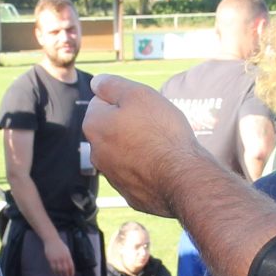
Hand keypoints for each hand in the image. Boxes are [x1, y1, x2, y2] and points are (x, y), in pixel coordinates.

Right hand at [42, 235, 76, 275]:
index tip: (71, 275)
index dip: (72, 272)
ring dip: (60, 274)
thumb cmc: (60, 245)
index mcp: (68, 256)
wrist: (52, 240)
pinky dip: (55, 272)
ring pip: (59, 270)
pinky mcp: (51, 259)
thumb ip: (68, 257)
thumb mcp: (66, 250)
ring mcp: (57, 259)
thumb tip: (70, 265)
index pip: (71, 266)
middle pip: (66, 269)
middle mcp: (63, 258)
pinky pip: (53, 268)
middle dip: (66, 275)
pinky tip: (56, 273)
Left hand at [85, 77, 206, 214]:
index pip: (101, 102)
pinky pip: (135, 173)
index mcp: (94, 125)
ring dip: (135, 146)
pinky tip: (162, 165)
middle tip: (154, 124)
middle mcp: (96, 153)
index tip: (143, 107)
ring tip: (161, 145)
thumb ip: (112, 85)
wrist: (181, 177)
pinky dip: (144, 168)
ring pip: (122, 152)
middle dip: (127, 124)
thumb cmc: (161, 132)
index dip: (124, 101)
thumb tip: (96, 82)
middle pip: (111, 128)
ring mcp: (112, 176)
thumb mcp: (139, 95)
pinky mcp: (128, 193)